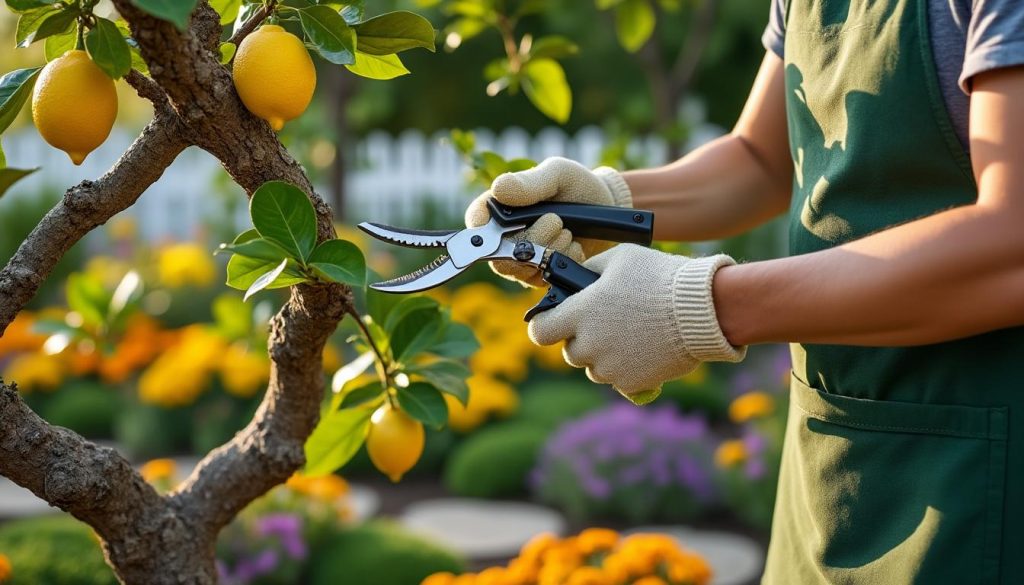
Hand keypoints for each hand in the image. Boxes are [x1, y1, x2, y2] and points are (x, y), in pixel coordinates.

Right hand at [465, 157, 631, 286]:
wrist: (607, 207)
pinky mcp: (540, 272)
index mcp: (500, 207)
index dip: (485, 232)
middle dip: (535, 239)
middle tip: (557, 221)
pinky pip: (543, 278)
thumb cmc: (578, 185)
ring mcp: (522, 258)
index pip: (476, 224)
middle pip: (500, 255)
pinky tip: (574, 246)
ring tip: (568, 231)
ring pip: (523, 269)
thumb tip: (499, 189)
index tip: (510, 227)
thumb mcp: (557, 175)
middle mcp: (505, 235)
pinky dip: (562, 261)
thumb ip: (529, 183)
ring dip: (551, 250)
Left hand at [528, 244, 745, 402]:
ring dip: (604, 356)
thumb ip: (590, 270)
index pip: (540, 330)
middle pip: (571, 351)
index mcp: (580, 313)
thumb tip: (576, 277)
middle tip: (608, 323)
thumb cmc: (659, 277)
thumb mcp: (620, 258)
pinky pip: (618, 380)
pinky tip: (644, 348)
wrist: (701, 309)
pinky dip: (627, 368)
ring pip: (594, 368)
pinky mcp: (631, 383)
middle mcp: (589, 344)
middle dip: (583, 339)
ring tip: (630, 335)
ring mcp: (610, 367)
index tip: (556, 321)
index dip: (546, 325)